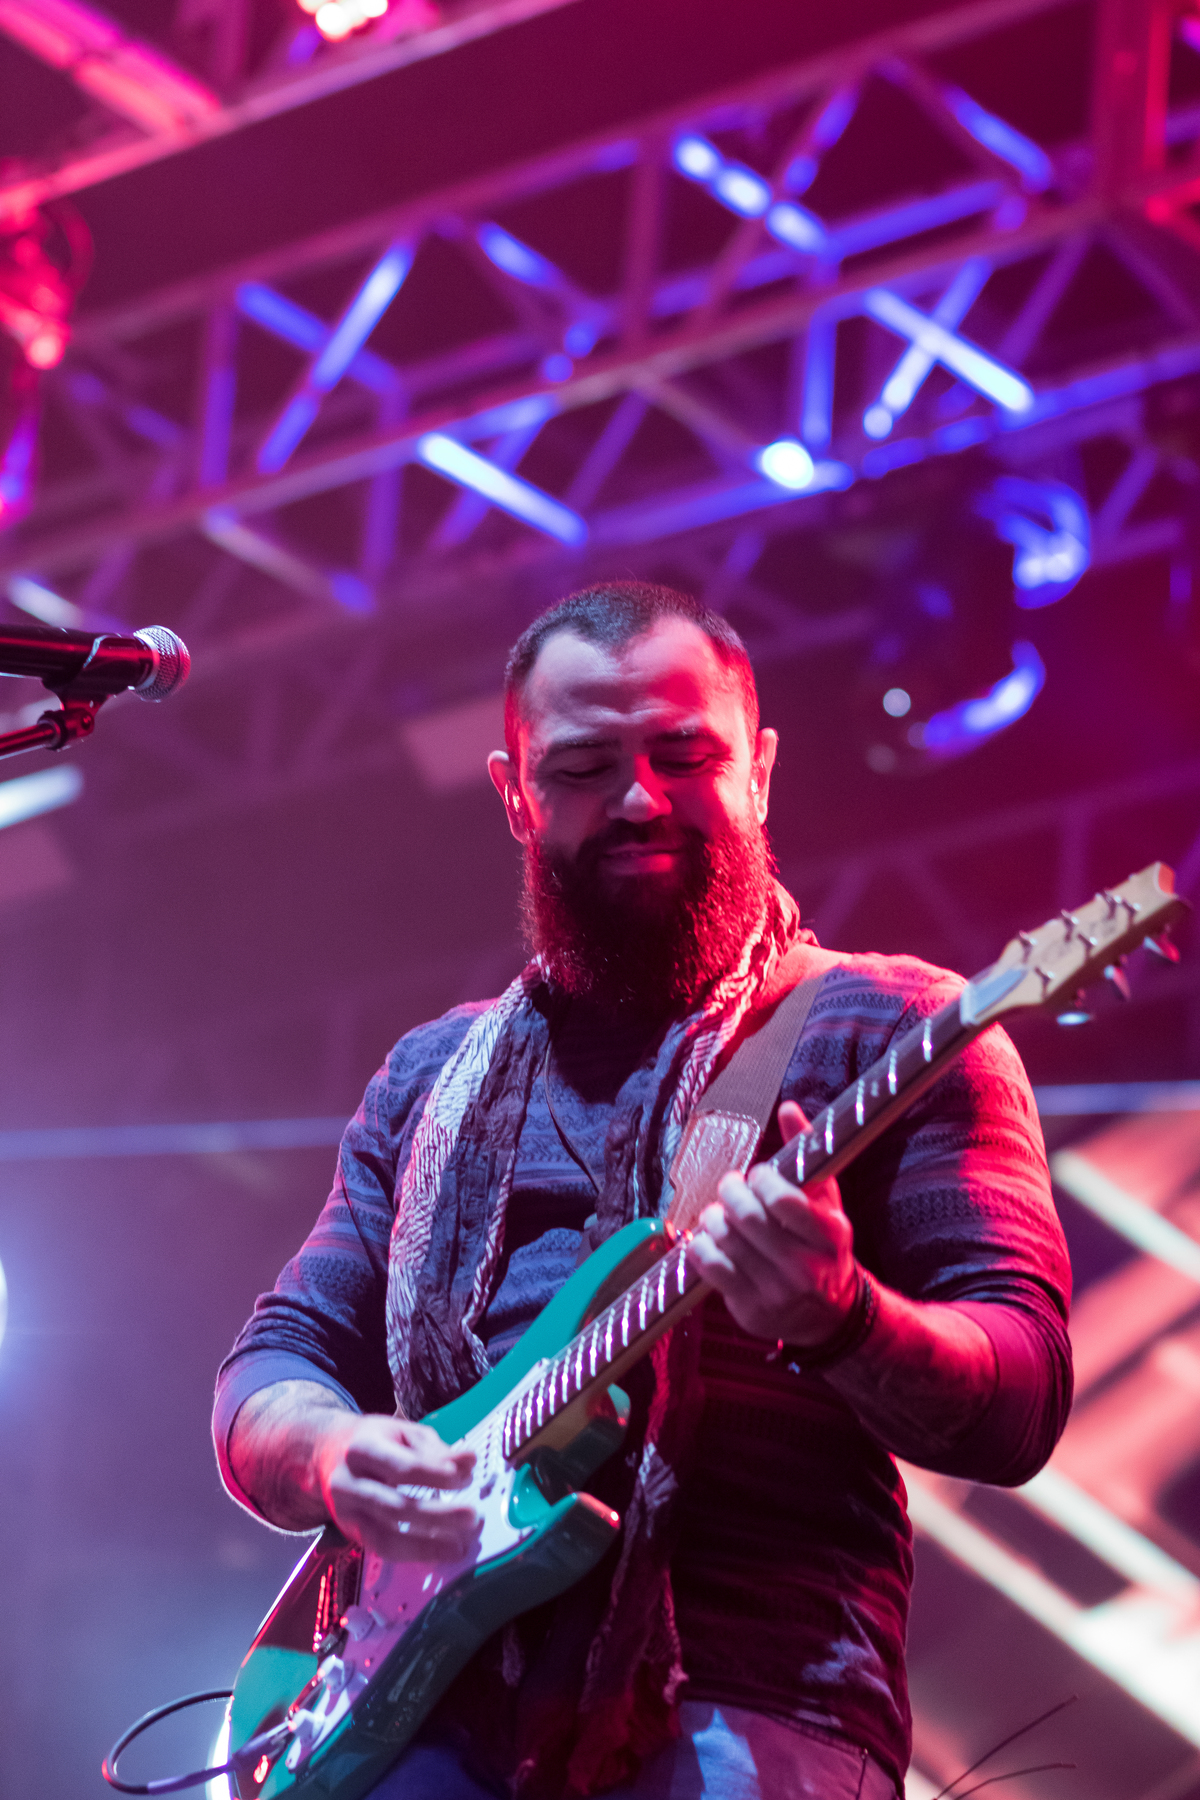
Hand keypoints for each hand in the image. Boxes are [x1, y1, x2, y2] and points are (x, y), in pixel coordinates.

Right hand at [314, 1413, 478, 1562]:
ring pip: (385, 1537)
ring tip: (459, 1545)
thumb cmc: (373, 1440)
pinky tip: (439, 1551)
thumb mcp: (402, 1432)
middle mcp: (348, 1483)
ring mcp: (345, 1513)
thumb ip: (434, 1448)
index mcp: (362, 1448)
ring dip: (426, 1545)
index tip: (466, 1477)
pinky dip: (413, 1553)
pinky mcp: (350, 1533)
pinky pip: (382, 1550)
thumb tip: (467, 1463)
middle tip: (471, 1517)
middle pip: (394, 1506)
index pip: (402, 1466)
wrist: (325, 1454)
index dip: (436, 1474)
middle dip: (437, 1515)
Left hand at [686, 1100, 858, 1344]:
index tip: (757, 1176)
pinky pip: (709, 1267)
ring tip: (719, 1213)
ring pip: (725, 1239)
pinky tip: (707, 1238)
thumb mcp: (826, 1202)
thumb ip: (806, 1153)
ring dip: (712, 1217)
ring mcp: (777, 1292)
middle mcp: (806, 1267)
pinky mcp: (750, 1310)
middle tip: (730, 1187)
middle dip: (730, 1193)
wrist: (829, 1314)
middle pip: (748, 1217)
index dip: (761, 1180)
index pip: (783, 1199)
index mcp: (829, 1235)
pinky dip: (699, 1246)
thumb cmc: (822, 1247)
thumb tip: (788, 1108)